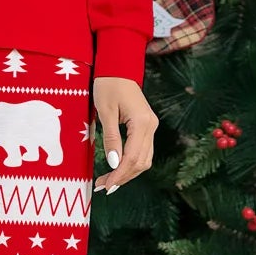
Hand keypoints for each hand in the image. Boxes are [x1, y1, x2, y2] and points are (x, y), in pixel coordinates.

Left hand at [92, 77, 157, 193]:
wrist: (118, 68)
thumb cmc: (108, 85)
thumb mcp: (105, 111)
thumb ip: (111, 138)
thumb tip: (113, 163)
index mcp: (142, 123)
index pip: (132, 157)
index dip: (119, 174)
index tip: (106, 185)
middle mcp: (151, 127)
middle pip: (141, 161)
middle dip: (123, 177)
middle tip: (103, 186)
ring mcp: (151, 127)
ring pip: (144, 159)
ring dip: (127, 172)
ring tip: (108, 181)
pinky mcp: (146, 127)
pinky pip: (142, 151)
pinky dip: (131, 163)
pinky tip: (118, 169)